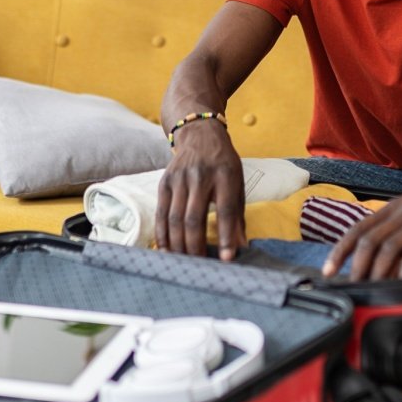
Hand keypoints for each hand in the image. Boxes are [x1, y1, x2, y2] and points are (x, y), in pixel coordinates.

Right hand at [154, 120, 245, 259]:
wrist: (199, 134)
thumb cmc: (223, 164)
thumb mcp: (238, 182)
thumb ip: (238, 215)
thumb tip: (240, 246)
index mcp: (225, 175)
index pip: (226, 210)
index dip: (225, 236)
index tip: (226, 259)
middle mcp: (200, 176)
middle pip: (194, 217)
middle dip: (196, 246)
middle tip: (200, 266)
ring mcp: (179, 178)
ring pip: (175, 218)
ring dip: (178, 244)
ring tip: (184, 262)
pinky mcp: (164, 182)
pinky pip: (161, 213)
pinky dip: (163, 234)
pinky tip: (167, 249)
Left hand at [323, 168, 401, 279]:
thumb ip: (395, 232)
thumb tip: (378, 262)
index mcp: (391, 209)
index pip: (358, 230)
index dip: (340, 251)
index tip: (328, 271)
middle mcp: (401, 214)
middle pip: (370, 241)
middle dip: (357, 267)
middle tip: (353, 288)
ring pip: (389, 247)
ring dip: (378, 272)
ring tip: (374, 289)